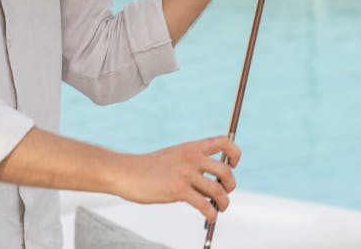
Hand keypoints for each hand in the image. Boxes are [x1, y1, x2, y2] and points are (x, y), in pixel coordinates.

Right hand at [114, 136, 240, 222]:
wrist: (126, 172)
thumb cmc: (148, 168)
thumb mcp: (173, 156)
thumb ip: (191, 162)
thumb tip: (211, 182)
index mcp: (191, 147)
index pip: (223, 142)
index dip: (234, 153)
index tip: (233, 165)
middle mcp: (191, 157)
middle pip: (226, 171)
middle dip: (230, 185)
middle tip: (225, 193)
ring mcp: (185, 173)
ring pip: (219, 190)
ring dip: (224, 203)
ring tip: (219, 209)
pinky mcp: (179, 190)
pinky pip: (205, 205)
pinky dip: (212, 214)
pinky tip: (209, 218)